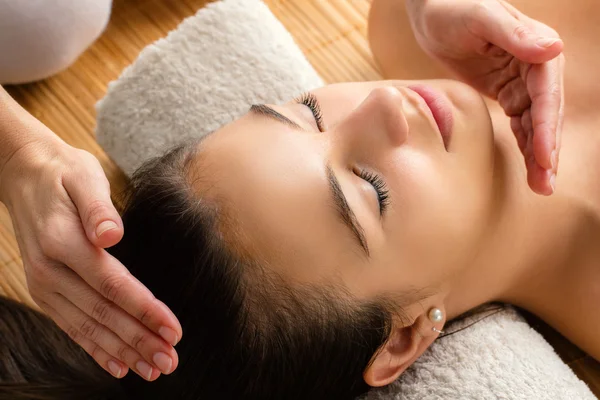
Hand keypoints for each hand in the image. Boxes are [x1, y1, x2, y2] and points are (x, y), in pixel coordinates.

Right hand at [0, 129, 181, 380]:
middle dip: (139, 340)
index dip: (144, 309)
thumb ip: (98, 207)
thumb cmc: (64, 173)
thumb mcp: (84, 176)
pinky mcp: (45, 291)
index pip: (111, 284)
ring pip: (88, 326)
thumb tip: (113, 234)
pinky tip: (117, 365)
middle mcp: (49, 270)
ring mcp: (44, 284)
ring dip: (122, 351)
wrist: (24, 174)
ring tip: (152, 369)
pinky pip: (71, 326)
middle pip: (102, 313)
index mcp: (62, 242)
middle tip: (170, 361)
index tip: (173, 330)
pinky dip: (95, 348)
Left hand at [406, 0, 564, 194]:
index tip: (545, 159)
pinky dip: (524, 144)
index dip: (546, 128)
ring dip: (538, 154)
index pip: (547, 94)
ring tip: (541, 187)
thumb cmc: (452, 7)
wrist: (430, 10)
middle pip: (545, 114)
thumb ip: (513, 34)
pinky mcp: (505, 89)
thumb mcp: (479, 17)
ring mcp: (521, 79)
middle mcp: (536, 65)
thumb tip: (553, 48)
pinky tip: (528, 168)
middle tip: (546, 185)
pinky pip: (519, 121)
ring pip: (534, 123)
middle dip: (547, 150)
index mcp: (536, 48)